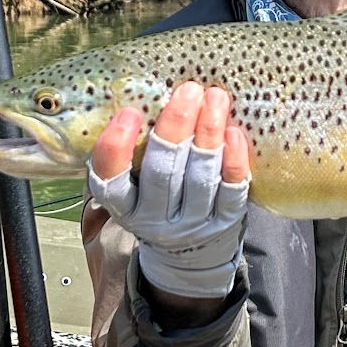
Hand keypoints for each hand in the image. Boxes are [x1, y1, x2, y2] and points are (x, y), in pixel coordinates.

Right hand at [87, 82, 250, 298]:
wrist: (192, 256)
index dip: (116, 147)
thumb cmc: (161, 202)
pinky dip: (234, 160)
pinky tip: (235, 132)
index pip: (111, 181)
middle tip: (188, 90)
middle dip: (176, 125)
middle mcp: (155, 218)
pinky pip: (231, 189)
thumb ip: (134, 152)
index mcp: (126, 207)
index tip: (129, 112)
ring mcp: (193, 222)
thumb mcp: (137, 188)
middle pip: (162, 170)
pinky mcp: (226, 221)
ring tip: (215, 97)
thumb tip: (140, 95)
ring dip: (208, 133)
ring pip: (199, 176)